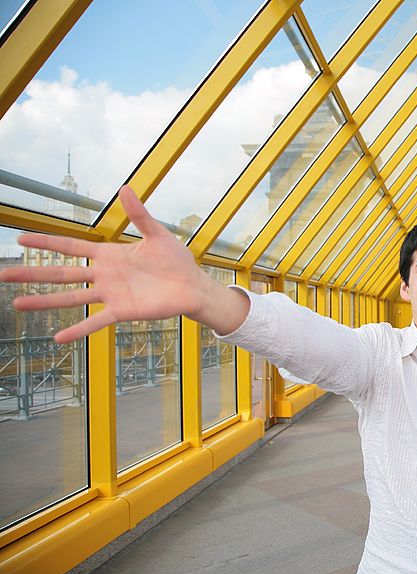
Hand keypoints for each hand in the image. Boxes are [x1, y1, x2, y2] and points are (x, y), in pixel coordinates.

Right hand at [0, 186, 244, 342]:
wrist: (192, 286)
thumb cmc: (176, 261)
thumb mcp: (157, 234)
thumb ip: (138, 214)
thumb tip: (125, 188)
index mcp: (108, 254)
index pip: (70, 246)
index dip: (46, 242)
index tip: (20, 238)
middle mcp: (104, 275)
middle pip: (61, 273)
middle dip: (32, 273)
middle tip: (3, 274)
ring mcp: (111, 294)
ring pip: (71, 298)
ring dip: (45, 301)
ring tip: (18, 304)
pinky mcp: (123, 311)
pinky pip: (96, 321)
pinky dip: (78, 329)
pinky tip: (58, 337)